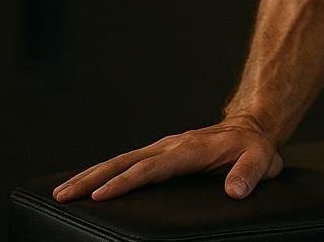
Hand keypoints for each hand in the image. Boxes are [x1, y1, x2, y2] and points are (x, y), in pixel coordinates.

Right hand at [51, 114, 283, 202]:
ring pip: (120, 161)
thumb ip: (249, 174)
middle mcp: (171, 146)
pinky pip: (126, 163)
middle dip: (93, 178)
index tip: (102, 195)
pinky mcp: (158, 154)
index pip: (153, 167)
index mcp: (191, 149)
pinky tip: (84, 184)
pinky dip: (102, 172)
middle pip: (125, 162)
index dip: (127, 181)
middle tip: (64, 194)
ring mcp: (162, 148)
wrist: (250, 129)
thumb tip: (235, 191)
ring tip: (62, 192)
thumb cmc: (253, 148)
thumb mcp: (261, 159)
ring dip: (90, 175)